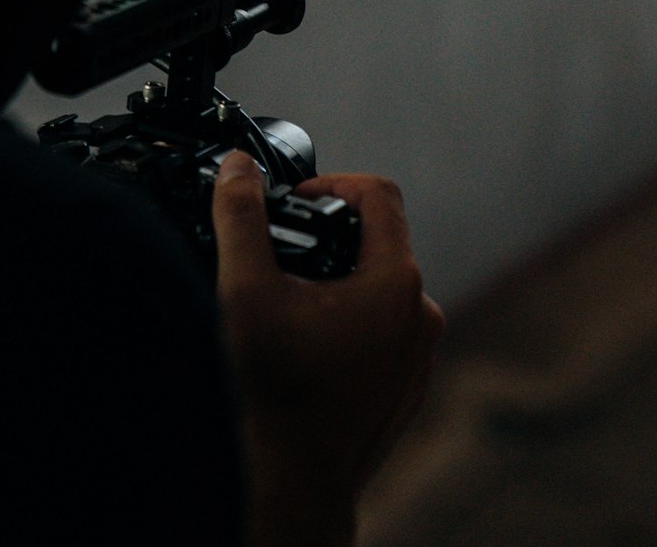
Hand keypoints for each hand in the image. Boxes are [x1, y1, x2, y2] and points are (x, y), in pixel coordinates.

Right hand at [212, 152, 443, 546]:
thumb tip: (238, 167)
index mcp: (396, 283)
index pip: (378, 194)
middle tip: (281, 250)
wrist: (288, 489)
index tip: (294, 202)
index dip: (332, 184)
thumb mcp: (245, 287)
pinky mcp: (403, 389)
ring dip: (337, 280)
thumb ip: (242, 215)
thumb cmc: (272, 396)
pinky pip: (382, 332)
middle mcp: (419, 317)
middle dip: (329, 235)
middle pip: (379, 241)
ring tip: (287, 300)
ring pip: (380, 288)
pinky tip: (303, 344)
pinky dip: (347, 322)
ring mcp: (415, 358)